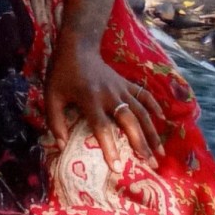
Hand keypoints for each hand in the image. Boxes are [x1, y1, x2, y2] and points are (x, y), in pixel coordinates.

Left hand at [45, 45, 164, 172]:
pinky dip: (154, 105)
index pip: (102, 127)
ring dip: (152, 132)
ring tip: (160, 152)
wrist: (77, 47)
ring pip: (141, 111)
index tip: (117, 168)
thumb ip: (55, 121)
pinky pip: (143, 94)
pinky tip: (162, 120)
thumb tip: (62, 147)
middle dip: (141, 143)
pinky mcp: (126, 82)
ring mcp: (120, 88)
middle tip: (151, 164)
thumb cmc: (62, 74)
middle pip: (129, 121)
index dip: (109, 147)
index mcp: (89, 99)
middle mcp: (109, 94)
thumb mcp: (51, 95)